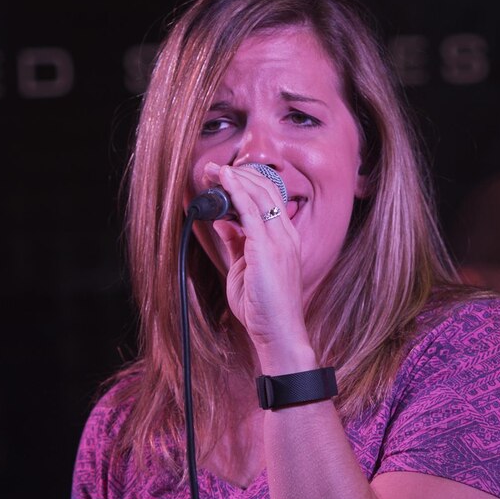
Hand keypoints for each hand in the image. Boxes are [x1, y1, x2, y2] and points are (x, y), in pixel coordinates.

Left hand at [199, 160, 313, 370]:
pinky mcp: (268, 248)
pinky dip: (237, 191)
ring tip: (213, 168)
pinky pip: (251, 211)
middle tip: (213, 168)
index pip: (270, 199)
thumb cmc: (263, 307)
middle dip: (239, 174)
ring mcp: (280, 240)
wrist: (277, 331)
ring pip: (260, 195)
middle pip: (266, 190)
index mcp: (285, 239)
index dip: (247, 182)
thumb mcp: (246, 269)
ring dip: (235, 178)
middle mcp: (286, 235)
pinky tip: (224, 180)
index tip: (224, 176)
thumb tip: (223, 221)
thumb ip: (237, 243)